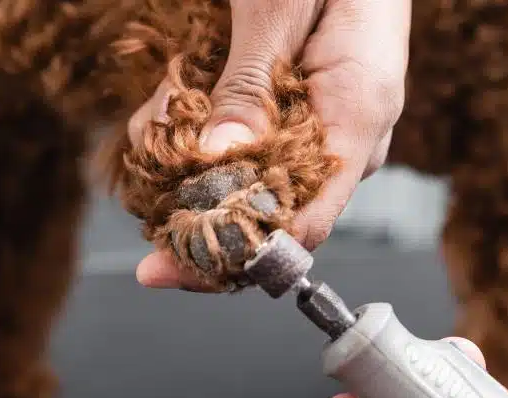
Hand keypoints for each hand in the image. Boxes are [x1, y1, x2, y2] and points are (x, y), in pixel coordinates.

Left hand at [129, 0, 410, 290]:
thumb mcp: (282, 7)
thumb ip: (251, 83)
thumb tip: (219, 162)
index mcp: (357, 119)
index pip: (302, 228)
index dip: (232, 255)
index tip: (165, 263)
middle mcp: (342, 142)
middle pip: (263, 216)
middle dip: (190, 197)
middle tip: (150, 152)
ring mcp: (317, 132)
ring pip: (237, 184)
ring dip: (180, 156)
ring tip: (161, 100)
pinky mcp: (291, 116)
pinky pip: (236, 149)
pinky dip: (189, 130)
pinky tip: (170, 97)